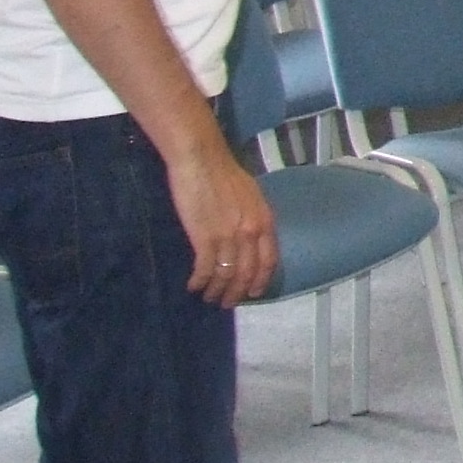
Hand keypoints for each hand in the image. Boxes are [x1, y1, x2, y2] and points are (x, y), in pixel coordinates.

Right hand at [168, 141, 277, 307]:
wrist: (202, 160)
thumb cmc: (223, 174)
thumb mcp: (251, 197)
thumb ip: (253, 218)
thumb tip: (250, 237)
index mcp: (264, 221)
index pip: (269, 261)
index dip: (260, 280)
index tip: (253, 292)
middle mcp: (251, 232)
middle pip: (247, 273)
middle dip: (237, 293)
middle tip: (226, 303)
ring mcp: (229, 237)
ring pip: (226, 275)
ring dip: (217, 290)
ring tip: (208, 297)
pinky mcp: (205, 238)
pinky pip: (206, 269)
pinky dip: (200, 281)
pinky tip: (193, 285)